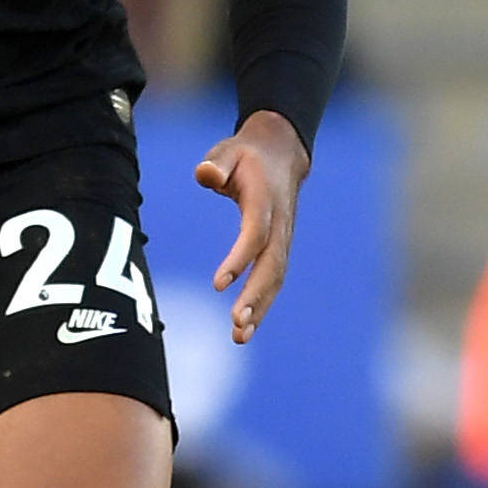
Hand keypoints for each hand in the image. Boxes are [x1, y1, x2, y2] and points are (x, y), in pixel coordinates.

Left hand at [193, 111, 309, 344]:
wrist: (281, 154)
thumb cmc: (245, 155)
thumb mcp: (227, 151)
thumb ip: (215, 163)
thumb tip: (205, 174)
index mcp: (265, 202)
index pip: (255, 234)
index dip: (239, 259)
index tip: (219, 283)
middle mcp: (279, 225)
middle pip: (270, 265)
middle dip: (255, 296)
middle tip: (236, 323)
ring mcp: (283, 239)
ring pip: (275, 279)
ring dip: (260, 308)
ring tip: (238, 336)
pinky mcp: (279, 248)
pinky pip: (272, 280)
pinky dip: (261, 304)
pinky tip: (243, 328)